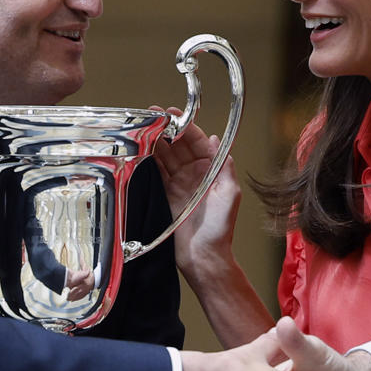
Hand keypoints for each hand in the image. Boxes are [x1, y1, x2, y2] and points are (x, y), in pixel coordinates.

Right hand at [153, 124, 239, 272]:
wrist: (203, 255)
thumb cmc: (220, 229)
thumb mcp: (229, 193)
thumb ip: (224, 166)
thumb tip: (217, 140)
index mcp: (213, 170)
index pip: (198, 141)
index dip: (186, 126)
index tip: (173, 114)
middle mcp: (196, 174)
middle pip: (180, 145)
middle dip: (167, 130)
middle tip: (152, 117)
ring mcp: (181, 183)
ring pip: (167, 156)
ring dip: (156, 142)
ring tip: (143, 128)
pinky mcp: (167, 194)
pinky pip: (158, 172)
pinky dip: (150, 160)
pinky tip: (141, 149)